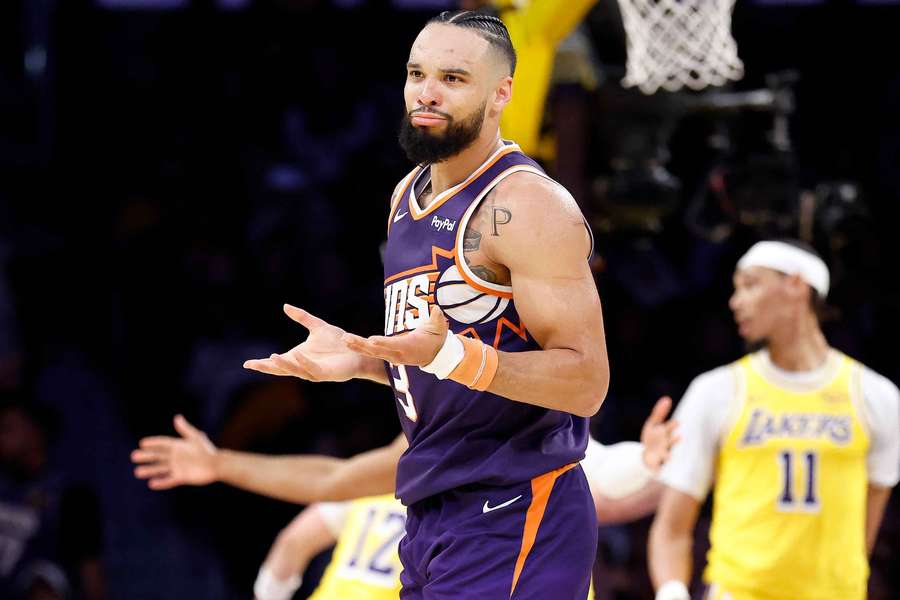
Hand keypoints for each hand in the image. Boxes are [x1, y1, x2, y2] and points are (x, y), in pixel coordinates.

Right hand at [131, 415, 217, 489]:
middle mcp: (175, 457)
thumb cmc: (207, 450)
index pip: (162, 444)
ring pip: (160, 469)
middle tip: (134, 457)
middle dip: (146, 456)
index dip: (153, 443)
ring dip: (150, 470)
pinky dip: (161, 482)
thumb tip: (177, 417)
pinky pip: (169, 480)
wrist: (217, 465)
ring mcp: (177, 467)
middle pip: (158, 456)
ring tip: (138, 472)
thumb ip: (185, 429)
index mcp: (178, 446)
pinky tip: (151, 483)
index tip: (142, 443)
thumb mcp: (195, 438)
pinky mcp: (181, 477)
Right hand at [244, 304, 364, 382]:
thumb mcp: (317, 326)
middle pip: (281, 369)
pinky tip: (296, 354)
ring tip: (272, 357)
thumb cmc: (337, 341)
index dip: (262, 364)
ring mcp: (313, 371)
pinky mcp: (325, 373)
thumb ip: (302, 317)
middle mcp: (303, 366)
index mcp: (298, 357)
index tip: (246, 364)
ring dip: (284, 365)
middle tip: (252, 365)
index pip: (277, 362)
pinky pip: (312, 369)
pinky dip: (303, 362)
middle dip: (267, 367)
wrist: (356, 349)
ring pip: (295, 370)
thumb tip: (285, 306)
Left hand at [343, 305, 447, 366]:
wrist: (435, 355)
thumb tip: (437, 310)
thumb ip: (437, 320)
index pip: (395, 345)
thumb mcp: (438, 329)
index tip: (371, 340)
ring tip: (344, 339)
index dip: (383, 343)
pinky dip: (359, 347)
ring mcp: (392, 356)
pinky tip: (347, 341)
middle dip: (361, 346)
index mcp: (410, 348)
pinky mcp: (388, 354)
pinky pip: (371, 352)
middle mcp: (398, 354)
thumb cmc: (436, 339)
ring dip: (357, 346)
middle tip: (346, 339)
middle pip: (377, 351)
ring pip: (371, 352)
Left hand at [640, 396, 679, 472]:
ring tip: (669, 457)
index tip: (677, 422)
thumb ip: (659, 412)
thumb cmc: (652, 439)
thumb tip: (667, 398)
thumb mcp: (652, 424)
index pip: (669, 429)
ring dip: (668, 456)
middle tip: (679, 437)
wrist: (645, 457)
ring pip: (667, 456)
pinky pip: (658, 468)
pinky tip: (659, 472)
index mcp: (665, 434)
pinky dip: (658, 469)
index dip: (672, 426)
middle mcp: (666, 445)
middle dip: (673, 440)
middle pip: (670, 442)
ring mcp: (661, 456)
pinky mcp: (656, 466)